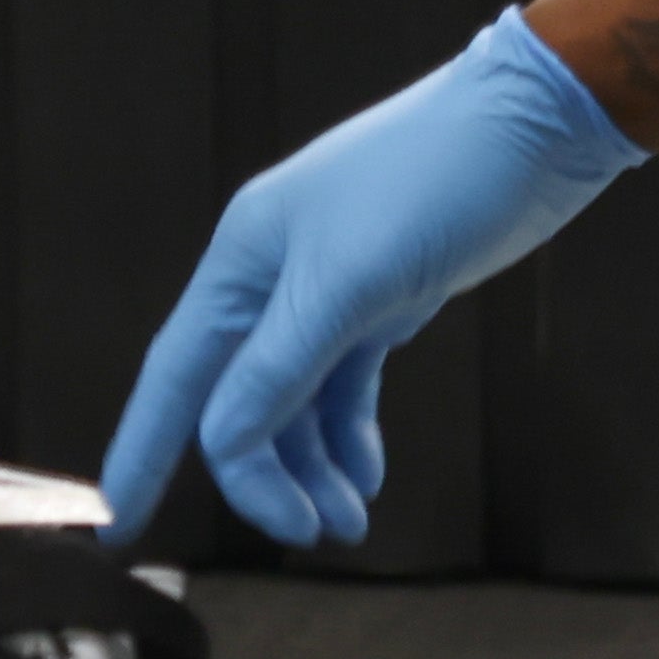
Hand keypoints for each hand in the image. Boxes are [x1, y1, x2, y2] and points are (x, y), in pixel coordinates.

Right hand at [95, 10, 641, 544]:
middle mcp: (271, 279)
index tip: (121, 530)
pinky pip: (342, 388)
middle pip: (236, 400)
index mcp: (242, 262)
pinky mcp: (381, 302)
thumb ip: (279, 367)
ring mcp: (327, 292)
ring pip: (293, 404)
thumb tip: (223, 443)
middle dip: (260, 475)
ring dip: (313, 467)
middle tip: (302, 533)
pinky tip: (368, 477)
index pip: (177, 377)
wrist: (536, 124)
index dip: (144, 452)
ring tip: (349, 521)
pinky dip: (348, 437)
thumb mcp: (350, 283)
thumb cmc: (434, 181)